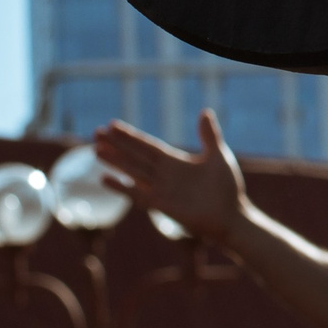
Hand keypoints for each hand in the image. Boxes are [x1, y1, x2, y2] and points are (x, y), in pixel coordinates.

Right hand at [94, 112, 247, 242]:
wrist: (231, 216)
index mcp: (175, 161)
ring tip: (96, 149)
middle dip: (116, 144)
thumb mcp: (218, 156)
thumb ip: (209, 136)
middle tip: (96, 132)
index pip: (147, 145)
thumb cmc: (227, 188)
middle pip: (134, 155)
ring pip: (132, 171)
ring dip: (114, 160)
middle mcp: (163, 173)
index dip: (130, 136)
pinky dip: (121, 186)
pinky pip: (136, 194)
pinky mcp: (160, 204)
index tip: (112, 124)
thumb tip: (205, 111)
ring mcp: (160, 189)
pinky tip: (105, 178)